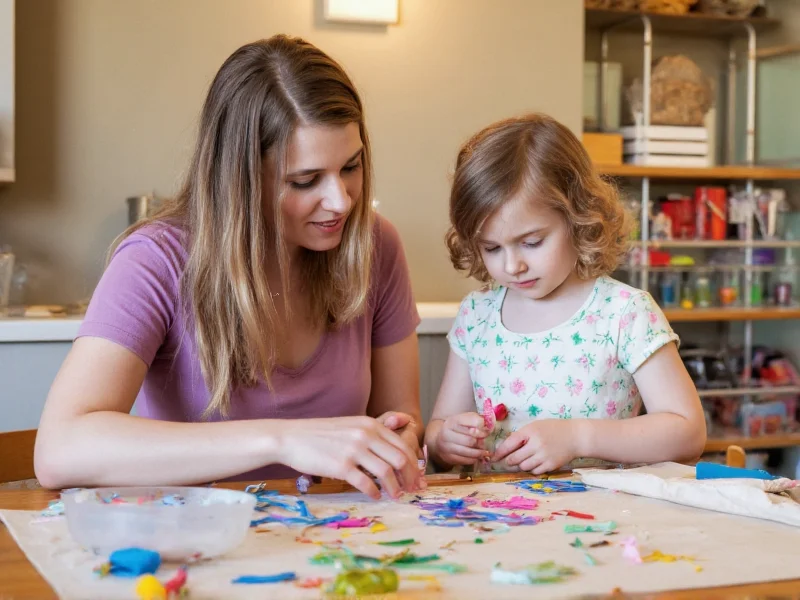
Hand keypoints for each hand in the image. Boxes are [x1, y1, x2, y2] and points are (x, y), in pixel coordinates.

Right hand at [278, 417, 422, 499]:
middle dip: (410, 478)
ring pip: (386, 473)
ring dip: (394, 488)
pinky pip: (365, 483)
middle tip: (411, 490)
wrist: (291, 438)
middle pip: (400, 459)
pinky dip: (375, 492)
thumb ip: (378, 424)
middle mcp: (365, 435)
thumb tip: (403, 420)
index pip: (402, 445)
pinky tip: (375, 496)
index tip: (416, 477)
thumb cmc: (322, 433)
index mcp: (370, 424)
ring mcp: (353, 450)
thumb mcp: (352, 423)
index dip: (414, 464)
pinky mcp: (341, 466)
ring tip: (395, 495)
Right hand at [437, 412, 489, 466]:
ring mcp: (447, 447)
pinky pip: (466, 460)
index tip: (488, 431)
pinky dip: (474, 459)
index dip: (484, 428)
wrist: (439, 440)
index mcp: (453, 421)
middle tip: (485, 443)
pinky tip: (476, 456)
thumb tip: (491, 421)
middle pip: (471, 440)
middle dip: (481, 442)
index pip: (473, 423)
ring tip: (485, 451)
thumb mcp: (465, 419)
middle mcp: (447, 433)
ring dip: (480, 452)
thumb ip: (478, 419)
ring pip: (469, 452)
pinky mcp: (449, 458)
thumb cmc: (457, 429)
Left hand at [492, 419, 578, 474]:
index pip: (509, 444)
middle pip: (514, 459)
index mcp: (530, 432)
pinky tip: (535, 462)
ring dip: (521, 465)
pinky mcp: (551, 465)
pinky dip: (532, 469)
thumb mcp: (535, 427)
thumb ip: (521, 436)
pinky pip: (534, 471)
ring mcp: (544, 456)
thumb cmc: (553, 429)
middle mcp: (536, 444)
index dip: (499, 452)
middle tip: (509, 460)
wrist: (575, 436)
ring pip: (523, 467)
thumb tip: (505, 449)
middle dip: (509, 461)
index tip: (493, 458)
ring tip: (526, 459)